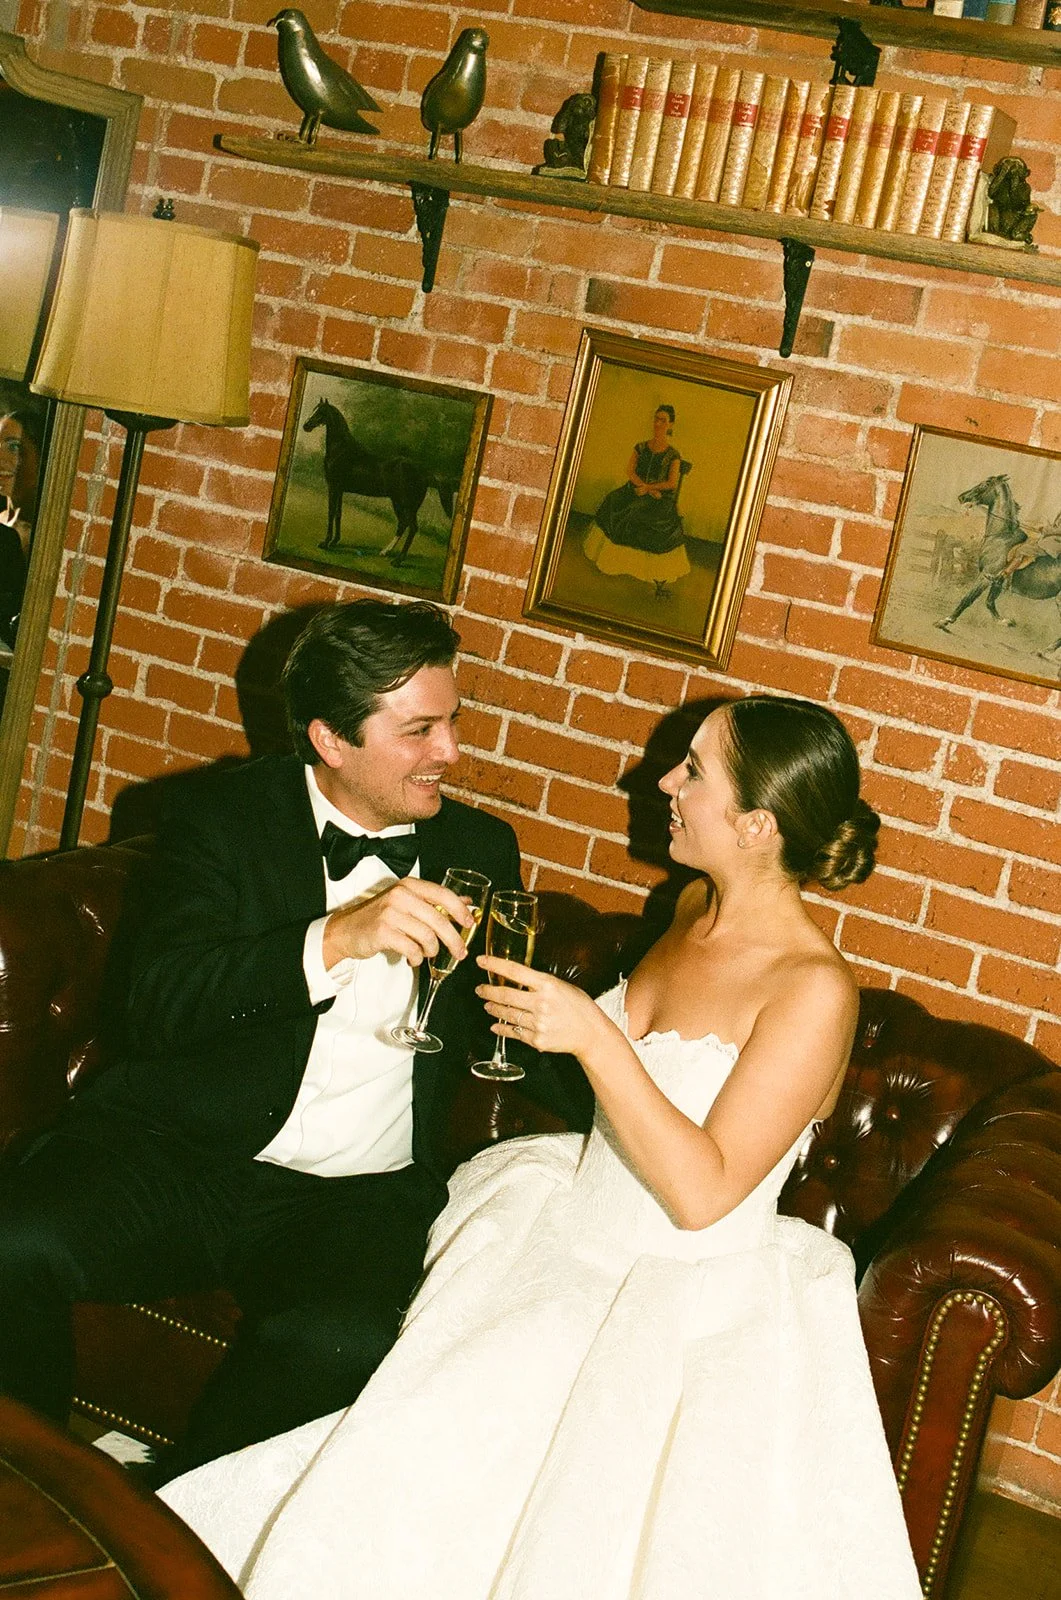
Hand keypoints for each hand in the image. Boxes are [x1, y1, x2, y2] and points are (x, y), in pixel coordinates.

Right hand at [324, 877, 473, 969]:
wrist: (346, 930)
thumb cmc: (379, 917)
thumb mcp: (406, 903)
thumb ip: (435, 902)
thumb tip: (466, 901)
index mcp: (409, 886)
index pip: (443, 894)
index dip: (460, 910)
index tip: (470, 923)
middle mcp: (401, 895)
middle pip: (439, 919)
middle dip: (454, 939)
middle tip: (460, 952)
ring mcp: (391, 913)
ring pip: (427, 936)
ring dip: (432, 950)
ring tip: (427, 954)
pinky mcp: (383, 932)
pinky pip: (412, 949)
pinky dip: (417, 958)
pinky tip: (413, 959)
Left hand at [475, 956, 605, 1057]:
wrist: (590, 1033)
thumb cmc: (579, 1007)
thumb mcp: (562, 986)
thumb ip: (540, 983)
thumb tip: (518, 979)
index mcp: (548, 985)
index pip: (515, 971)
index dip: (495, 965)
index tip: (481, 961)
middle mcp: (541, 1003)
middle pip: (505, 994)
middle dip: (488, 991)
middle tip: (480, 989)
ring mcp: (538, 1023)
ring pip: (507, 1014)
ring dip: (494, 1008)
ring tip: (488, 1005)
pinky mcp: (536, 1039)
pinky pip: (514, 1032)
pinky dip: (502, 1028)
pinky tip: (495, 1025)